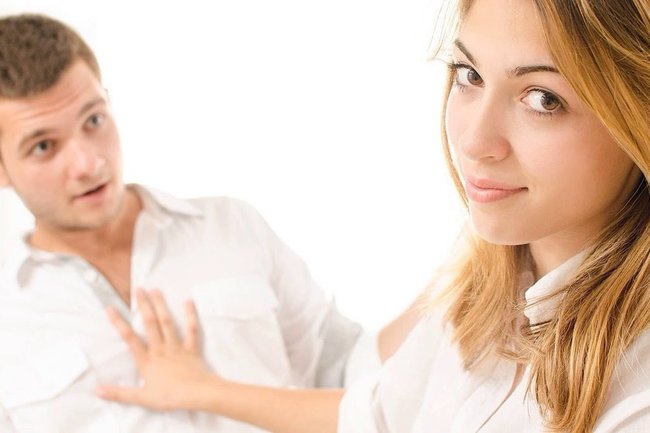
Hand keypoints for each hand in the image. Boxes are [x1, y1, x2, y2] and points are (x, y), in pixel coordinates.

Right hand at [97, 288, 221, 410]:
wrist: (196, 394)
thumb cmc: (170, 397)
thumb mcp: (141, 398)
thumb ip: (119, 393)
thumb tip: (97, 390)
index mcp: (147, 360)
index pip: (129, 338)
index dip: (119, 323)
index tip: (110, 308)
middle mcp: (161, 349)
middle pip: (150, 323)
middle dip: (143, 305)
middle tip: (139, 289)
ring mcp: (177, 346)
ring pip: (168, 322)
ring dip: (162, 305)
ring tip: (156, 290)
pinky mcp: (192, 348)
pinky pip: (191, 329)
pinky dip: (190, 315)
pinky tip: (188, 302)